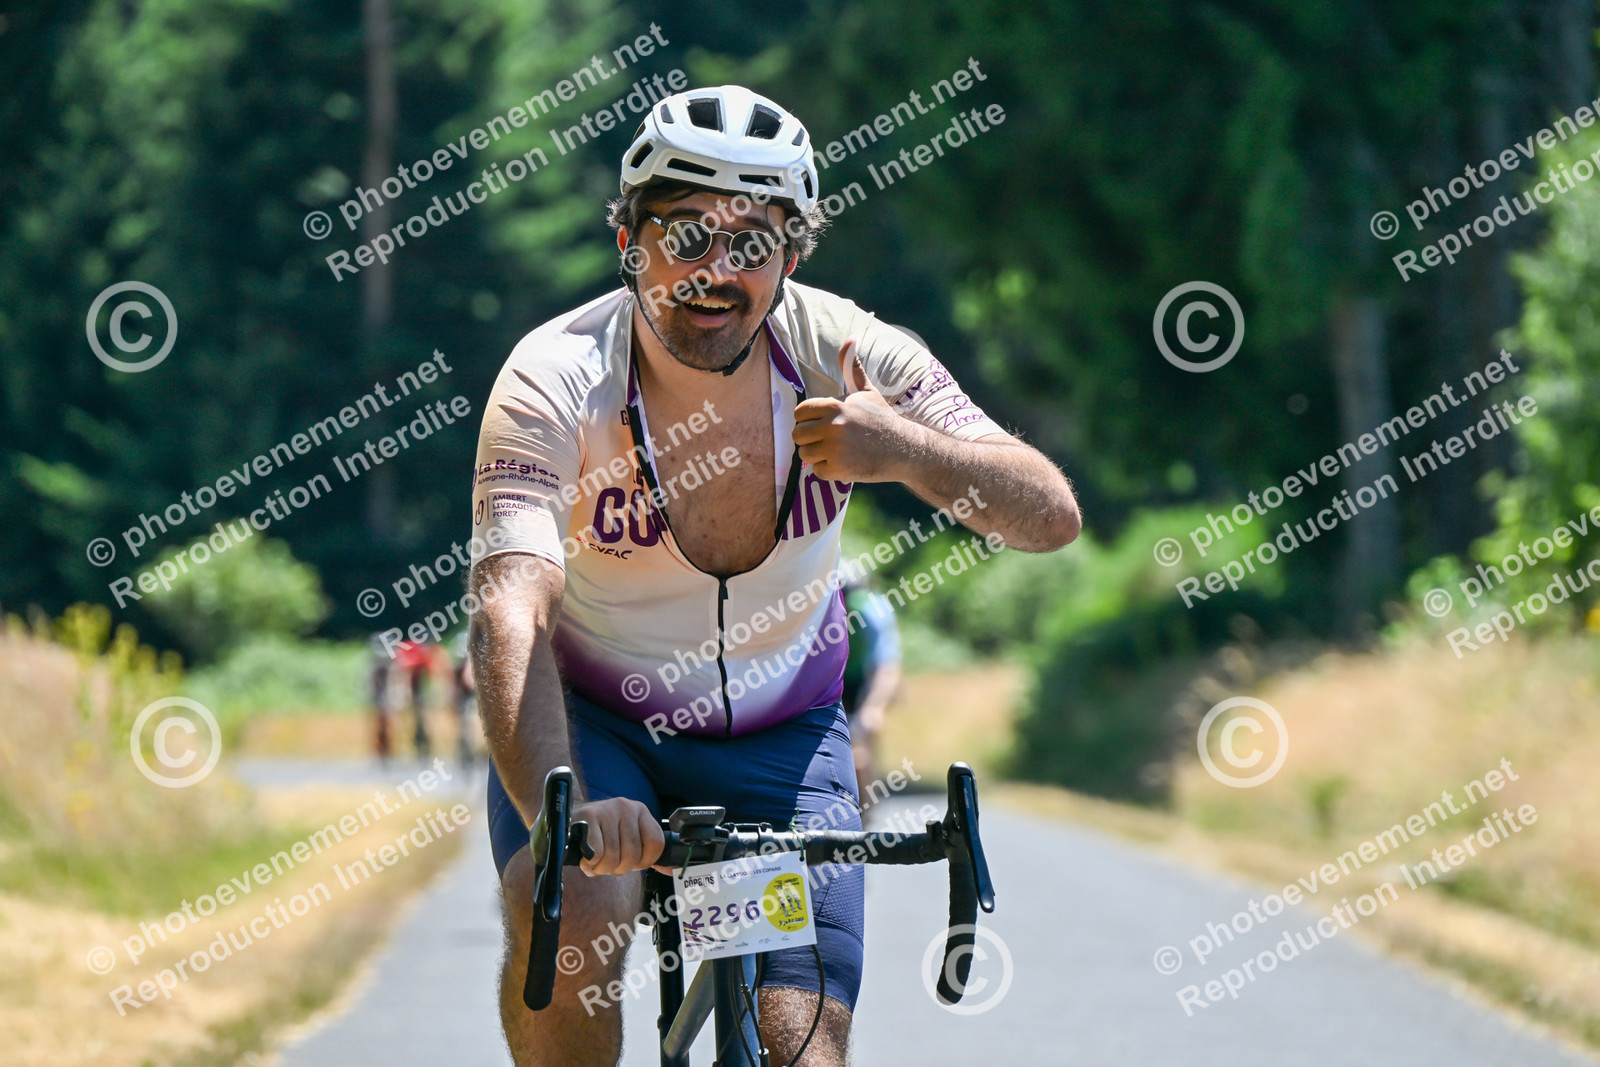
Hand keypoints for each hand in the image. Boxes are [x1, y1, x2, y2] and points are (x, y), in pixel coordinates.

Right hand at [570, 797, 664, 875]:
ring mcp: (607, 810)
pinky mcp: (588, 816)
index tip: (631, 863)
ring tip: (596, 862)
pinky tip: (587, 860)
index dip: (644, 862)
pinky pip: (596, 853)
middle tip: (608, 865)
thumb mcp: (627, 837)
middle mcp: (626, 807)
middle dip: (619, 868)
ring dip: (602, 869)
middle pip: (633, 854)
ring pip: (613, 856)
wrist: (568, 824)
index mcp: (641, 811)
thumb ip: (647, 852)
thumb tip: (671, 870)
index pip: (656, 843)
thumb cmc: (601, 836)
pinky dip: (591, 864)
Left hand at [792, 339, 914, 482]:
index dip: (808, 419)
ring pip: (805, 455)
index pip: (799, 413)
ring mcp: (835, 449)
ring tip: (838, 451)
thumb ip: (852, 368)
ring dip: (818, 455)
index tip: (822, 423)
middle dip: (810, 438)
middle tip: (829, 440)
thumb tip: (849, 339)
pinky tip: (845, 463)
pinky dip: (829, 471)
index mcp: (835, 405)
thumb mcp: (867, 391)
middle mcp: (832, 426)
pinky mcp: (839, 469)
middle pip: (797, 435)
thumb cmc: (882, 419)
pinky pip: (817, 471)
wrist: (904, 448)